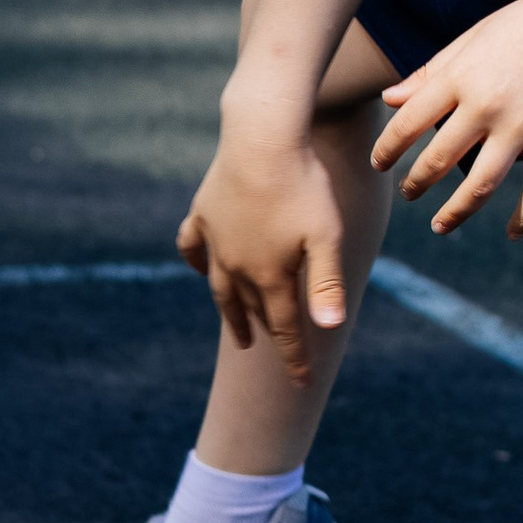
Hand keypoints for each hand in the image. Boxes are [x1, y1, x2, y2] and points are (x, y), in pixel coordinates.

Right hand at [177, 129, 355, 381]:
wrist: (261, 139)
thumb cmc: (302, 186)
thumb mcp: (325, 236)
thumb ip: (326, 283)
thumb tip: (330, 328)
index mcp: (270, 275)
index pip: (284, 328)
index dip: (295, 357)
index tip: (303, 382)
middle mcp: (237, 265)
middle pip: (251, 309)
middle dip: (263, 334)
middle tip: (269, 352)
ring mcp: (216, 240)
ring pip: (221, 286)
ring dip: (230, 311)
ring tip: (237, 330)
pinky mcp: (203, 213)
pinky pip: (192, 246)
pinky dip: (196, 262)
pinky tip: (202, 269)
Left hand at [370, 0, 522, 237]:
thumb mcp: (471, 39)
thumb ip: (430, 73)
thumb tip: (388, 100)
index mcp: (460, 77)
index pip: (408, 124)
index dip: (387, 150)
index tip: (378, 164)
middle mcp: (486, 106)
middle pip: (438, 161)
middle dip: (416, 184)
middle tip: (408, 194)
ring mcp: (521, 127)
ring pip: (480, 186)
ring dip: (455, 212)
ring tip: (440, 225)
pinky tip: (512, 233)